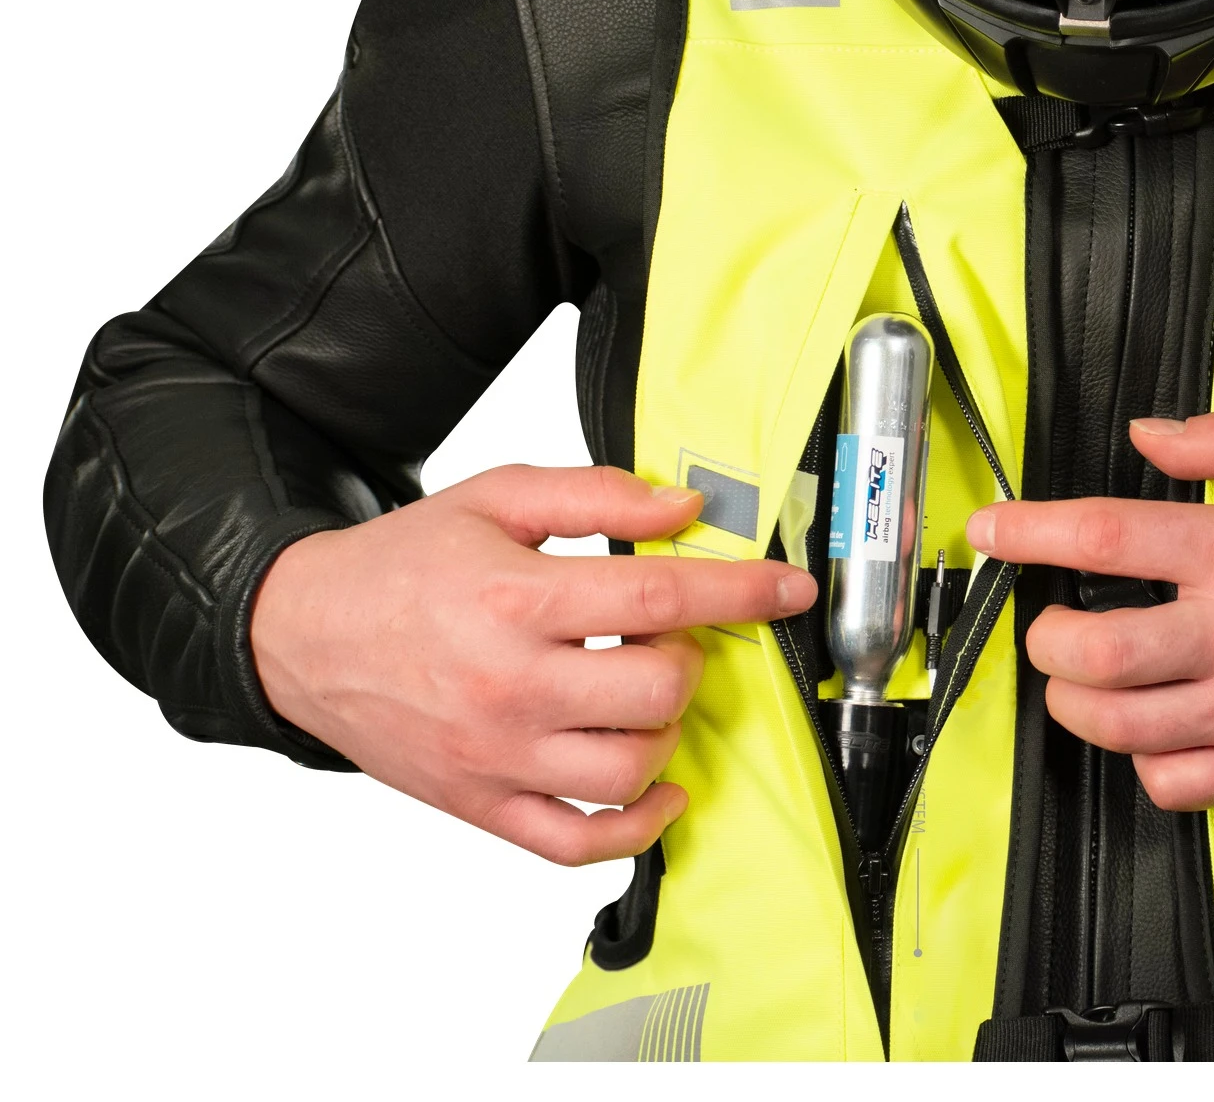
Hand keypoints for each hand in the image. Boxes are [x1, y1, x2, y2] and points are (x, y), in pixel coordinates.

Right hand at [251, 465, 815, 863]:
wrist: (299, 634)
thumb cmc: (402, 566)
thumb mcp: (496, 498)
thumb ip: (597, 495)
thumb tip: (685, 510)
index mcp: (516, 602)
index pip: (660, 599)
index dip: (741, 593)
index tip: (788, 589)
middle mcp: (509, 688)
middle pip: (657, 692)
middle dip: (688, 660)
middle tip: (663, 637)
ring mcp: (496, 758)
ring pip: (629, 773)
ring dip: (665, 732)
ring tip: (642, 695)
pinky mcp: (483, 805)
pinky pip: (579, 844)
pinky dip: (636, 828)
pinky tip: (657, 788)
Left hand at [967, 413, 1213, 810]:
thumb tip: (1146, 434)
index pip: (1108, 536)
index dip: (1031, 533)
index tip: (991, 532)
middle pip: (1095, 651)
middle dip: (1046, 640)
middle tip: (1049, 626)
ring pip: (1118, 725)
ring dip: (1076, 703)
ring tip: (1081, 677)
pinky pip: (1171, 782)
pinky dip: (1141, 759)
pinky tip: (1150, 727)